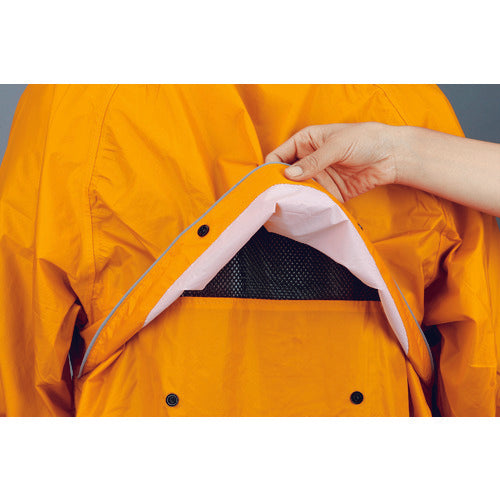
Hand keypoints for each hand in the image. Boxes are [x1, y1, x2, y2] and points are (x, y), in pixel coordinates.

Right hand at [265, 122, 400, 201]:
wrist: (392, 156)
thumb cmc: (365, 139)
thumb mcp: (335, 146)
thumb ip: (313, 161)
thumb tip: (289, 174)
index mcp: (305, 142)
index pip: (279, 156)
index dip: (271, 169)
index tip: (267, 183)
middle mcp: (308, 160)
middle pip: (286, 176)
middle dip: (281, 187)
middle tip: (277, 199)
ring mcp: (319, 177)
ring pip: (299, 190)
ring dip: (296, 198)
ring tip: (291, 207)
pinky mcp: (330, 191)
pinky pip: (315, 200)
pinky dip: (311, 205)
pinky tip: (307, 210)